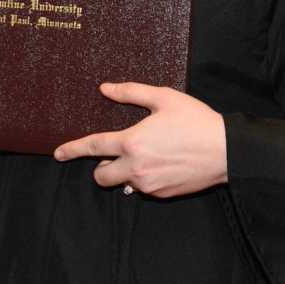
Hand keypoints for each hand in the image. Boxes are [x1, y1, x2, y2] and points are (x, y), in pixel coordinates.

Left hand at [54, 83, 226, 199]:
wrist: (226, 151)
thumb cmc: (196, 120)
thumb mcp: (164, 98)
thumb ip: (131, 93)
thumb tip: (105, 88)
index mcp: (131, 142)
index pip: (92, 148)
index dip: (71, 150)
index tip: (58, 153)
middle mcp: (135, 168)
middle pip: (101, 177)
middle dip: (101, 169)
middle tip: (115, 156)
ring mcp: (149, 185)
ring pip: (123, 184)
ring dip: (125, 173)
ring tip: (147, 157)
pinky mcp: (163, 194)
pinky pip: (144, 189)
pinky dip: (145, 179)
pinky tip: (163, 164)